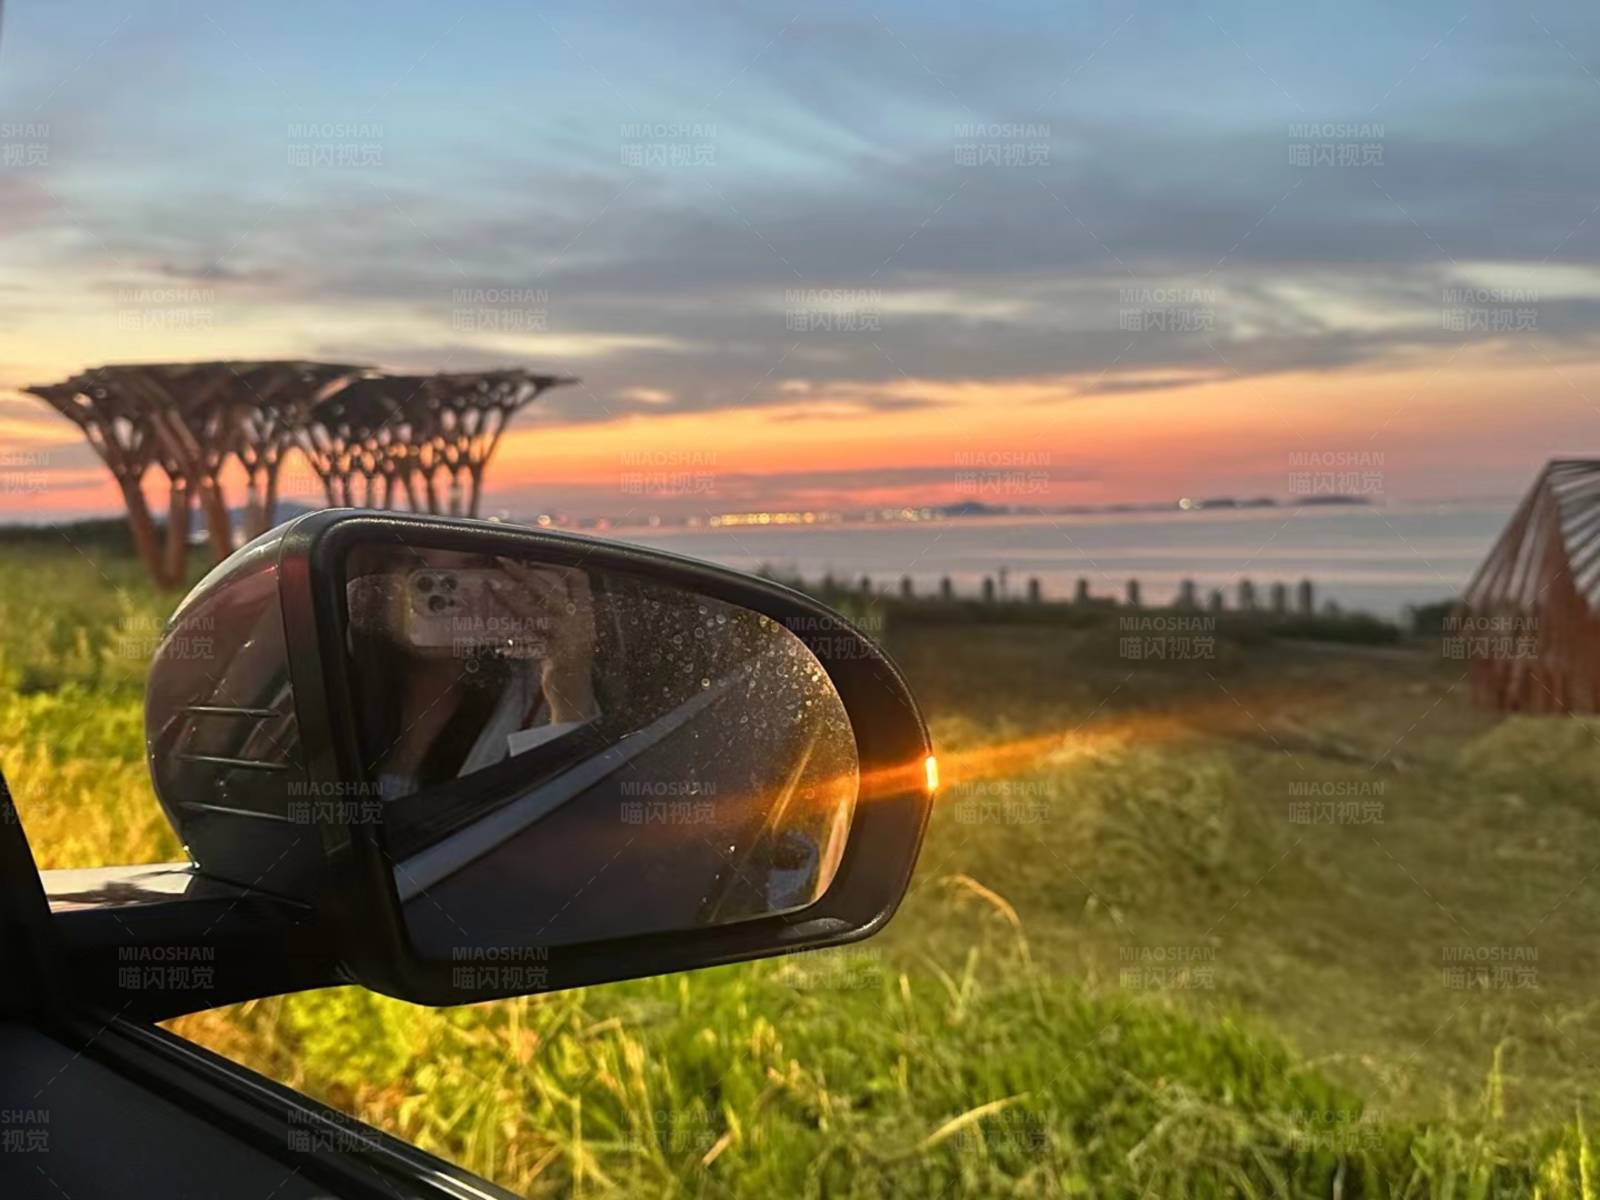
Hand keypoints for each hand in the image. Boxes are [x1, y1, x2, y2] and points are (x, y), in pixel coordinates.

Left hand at [495, 560, 598, 722]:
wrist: (577, 696)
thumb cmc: (571, 663)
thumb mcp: (572, 633)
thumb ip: (559, 614)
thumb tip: (529, 591)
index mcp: (586, 613)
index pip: (578, 578)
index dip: (557, 565)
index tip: (535, 558)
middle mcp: (580, 622)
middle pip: (548, 589)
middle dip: (523, 573)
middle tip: (502, 561)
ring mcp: (568, 639)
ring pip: (532, 613)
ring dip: (509, 600)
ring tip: (491, 588)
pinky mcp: (555, 656)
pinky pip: (526, 645)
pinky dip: (513, 645)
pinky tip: (502, 648)